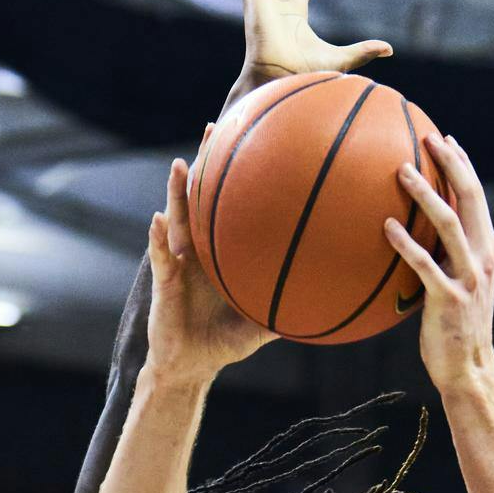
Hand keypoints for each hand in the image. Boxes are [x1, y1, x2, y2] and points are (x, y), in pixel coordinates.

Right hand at [147, 128, 274, 379]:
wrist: (190, 365)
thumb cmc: (225, 343)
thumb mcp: (263, 324)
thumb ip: (292, 310)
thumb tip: (336, 305)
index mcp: (223, 251)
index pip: (232, 203)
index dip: (239, 173)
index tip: (254, 138)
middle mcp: (200, 249)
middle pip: (203, 196)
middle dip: (208, 162)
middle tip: (217, 127)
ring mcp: (180, 261)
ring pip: (178, 218)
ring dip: (177, 191)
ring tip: (182, 165)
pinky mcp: (163, 281)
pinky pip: (162, 256)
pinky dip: (158, 238)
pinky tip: (157, 219)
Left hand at [384, 134, 493, 390]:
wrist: (468, 369)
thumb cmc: (452, 327)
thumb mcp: (453, 284)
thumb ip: (440, 256)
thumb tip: (408, 231)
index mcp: (485, 248)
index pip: (476, 196)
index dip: (463, 165)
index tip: (444, 139)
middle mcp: (483, 257)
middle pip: (470, 198)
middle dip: (451, 163)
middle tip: (425, 137)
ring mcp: (468, 277)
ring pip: (449, 224)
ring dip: (425, 194)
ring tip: (400, 170)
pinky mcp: (448, 299)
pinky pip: (424, 265)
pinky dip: (406, 243)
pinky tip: (385, 226)